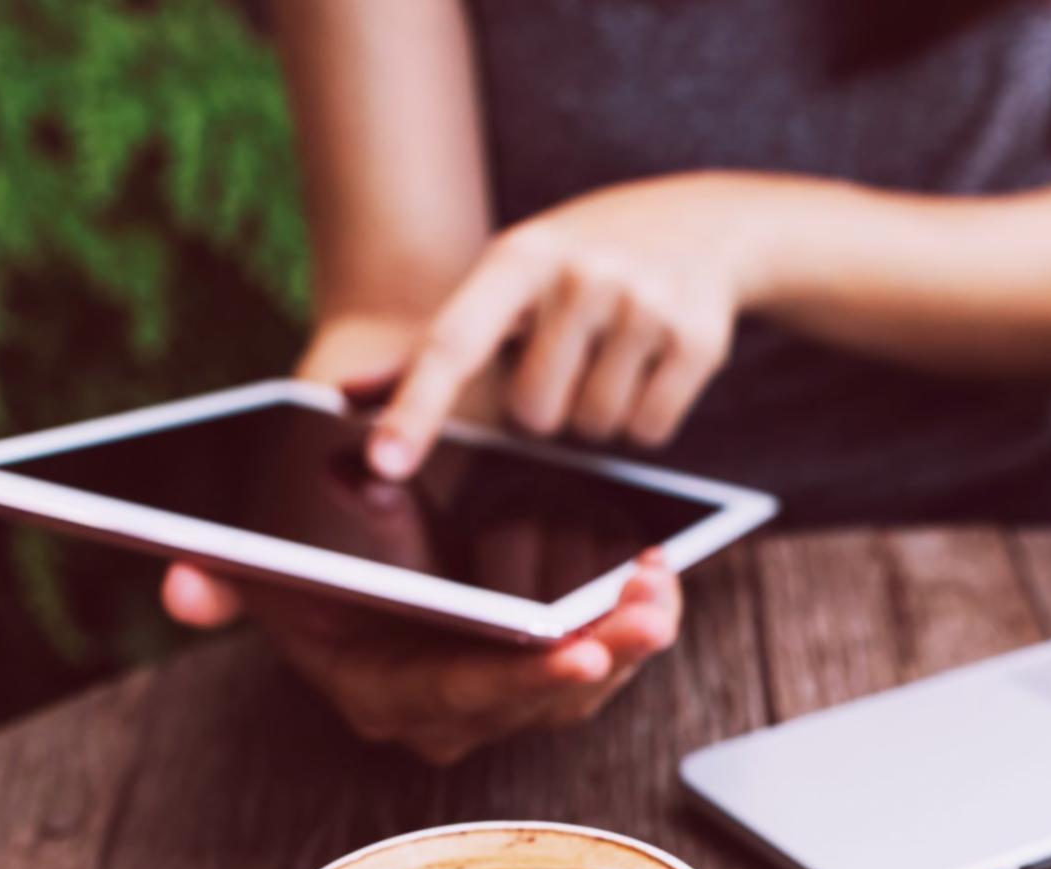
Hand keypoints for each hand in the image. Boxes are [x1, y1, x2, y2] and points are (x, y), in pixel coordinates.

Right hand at [161, 550, 683, 764]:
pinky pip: (597, 664)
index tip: (578, 650)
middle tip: (647, 612)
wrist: (342, 566)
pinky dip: (631, 624)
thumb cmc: (308, 565)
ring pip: (582, 688)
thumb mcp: (264, 569)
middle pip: (538, 698)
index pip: (462, 694)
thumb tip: (179, 587)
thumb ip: (226, 579)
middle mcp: (446, 715)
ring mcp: (497, 704)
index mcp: (384, 694)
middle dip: (602, 656)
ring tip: (663, 585)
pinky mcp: (536, 678)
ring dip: (630, 639)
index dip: (521, 676)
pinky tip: (659, 576)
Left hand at [369, 174, 767, 478]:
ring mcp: (644, 304)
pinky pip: (648, 432)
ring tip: (617, 353)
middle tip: (573, 353)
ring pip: (594, 428)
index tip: (385, 464)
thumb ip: (430, 344)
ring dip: (600, 411)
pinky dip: (646, 417)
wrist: (707, 222)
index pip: (453, 345)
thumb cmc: (582, 261)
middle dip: (549, 403)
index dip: (417, 409)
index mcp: (519, 257)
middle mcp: (580, 274)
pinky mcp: (697, 339)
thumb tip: (343, 396)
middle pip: (534, 414)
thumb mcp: (511, 277)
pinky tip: (654, 364)